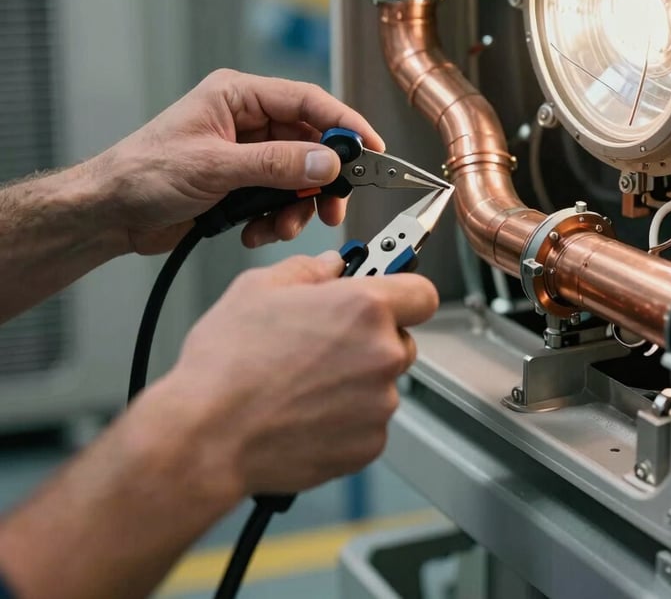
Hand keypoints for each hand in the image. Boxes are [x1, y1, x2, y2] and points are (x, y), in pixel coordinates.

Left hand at [91, 69, 384, 254]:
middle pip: (309, 143)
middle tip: (333, 204)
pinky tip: (255, 232)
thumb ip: (274, 165)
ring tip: (280, 226)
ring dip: (296, 206)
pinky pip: (278, 199)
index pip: (307, 101)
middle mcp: (246, 122)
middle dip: (322, 178)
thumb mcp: (213, 167)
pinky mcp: (242, 184)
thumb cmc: (141, 174)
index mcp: (238, 98)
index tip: (372, 149)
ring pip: (297, 176)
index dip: (345, 123)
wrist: (110, 214)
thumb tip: (325, 162)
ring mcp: (246, 155)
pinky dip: (275, 219)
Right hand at [163, 252, 438, 495]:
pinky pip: (369, 422)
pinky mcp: (368, 445)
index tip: (389, 294)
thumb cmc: (226, 364)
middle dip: (371, 338)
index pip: (422, 292)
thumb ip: (307, 270)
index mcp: (363, 308)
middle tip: (325, 342)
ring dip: (356, 380)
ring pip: (382, 382)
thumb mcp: (258, 288)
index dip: (404, 291)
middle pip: (400, 338)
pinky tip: (304, 411)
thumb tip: (330, 267)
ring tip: (303, 382)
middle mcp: (381, 355)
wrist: (207, 435)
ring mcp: (378, 404)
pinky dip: (346, 418)